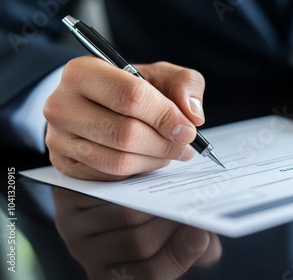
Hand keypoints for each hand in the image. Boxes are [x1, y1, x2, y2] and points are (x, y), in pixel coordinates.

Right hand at [44, 56, 206, 180]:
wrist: (95, 103)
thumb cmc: (130, 87)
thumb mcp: (160, 74)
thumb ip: (184, 84)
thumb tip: (193, 115)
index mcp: (83, 72)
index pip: (131, 97)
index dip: (166, 116)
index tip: (188, 130)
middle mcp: (62, 104)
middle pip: (125, 134)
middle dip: (164, 144)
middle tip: (185, 145)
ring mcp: (58, 137)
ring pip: (118, 161)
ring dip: (154, 160)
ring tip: (170, 151)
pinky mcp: (64, 163)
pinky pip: (110, 176)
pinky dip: (138, 170)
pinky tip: (149, 158)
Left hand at [53, 188, 221, 279]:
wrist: (107, 200)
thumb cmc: (146, 227)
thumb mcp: (171, 243)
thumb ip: (190, 245)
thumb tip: (202, 236)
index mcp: (116, 277)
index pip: (149, 274)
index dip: (179, 255)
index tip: (201, 234)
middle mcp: (91, 260)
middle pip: (137, 243)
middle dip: (172, 222)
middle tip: (193, 203)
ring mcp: (74, 231)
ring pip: (122, 215)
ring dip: (155, 199)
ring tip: (176, 187)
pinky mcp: (67, 201)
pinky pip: (106, 188)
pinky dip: (132, 179)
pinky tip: (151, 174)